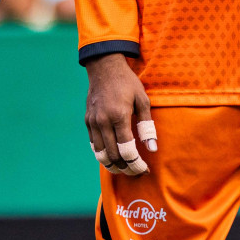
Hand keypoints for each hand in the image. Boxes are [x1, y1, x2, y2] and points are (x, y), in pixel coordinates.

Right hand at [85, 53, 154, 176]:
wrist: (104, 67)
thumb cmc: (127, 83)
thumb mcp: (143, 101)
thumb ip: (147, 126)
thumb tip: (152, 149)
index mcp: (119, 116)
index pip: (127, 151)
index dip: (136, 164)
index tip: (145, 170)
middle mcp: (103, 121)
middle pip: (113, 156)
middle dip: (126, 168)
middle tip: (136, 172)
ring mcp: (93, 122)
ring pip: (100, 154)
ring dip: (112, 165)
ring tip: (124, 168)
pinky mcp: (88, 121)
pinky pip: (93, 144)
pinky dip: (103, 154)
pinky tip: (113, 156)